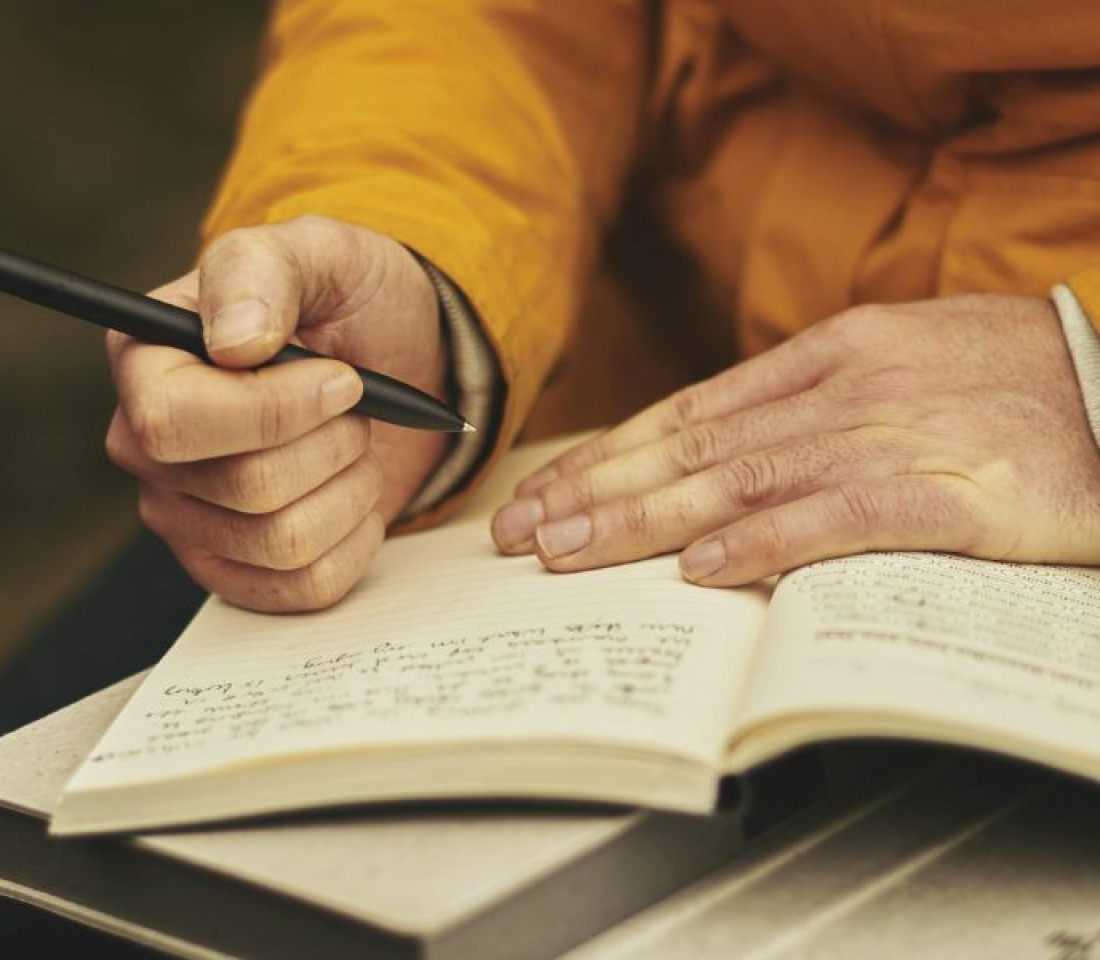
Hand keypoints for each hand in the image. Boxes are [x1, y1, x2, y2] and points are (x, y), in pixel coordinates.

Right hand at [106, 216, 447, 610]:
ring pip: (285, 542)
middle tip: (356, 407)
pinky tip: (354, 494)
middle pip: (246, 488)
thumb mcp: (319, 254)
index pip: (172, 423)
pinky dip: (357, 540)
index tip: (343, 379)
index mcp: (147, 364)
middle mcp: (152, 450)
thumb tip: (234, 341)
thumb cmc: (348, 303)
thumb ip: (263, 271)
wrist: (399, 361)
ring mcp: (191, 517)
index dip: (273, 412)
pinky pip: (308, 586)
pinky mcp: (240, 568)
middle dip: (334, 444)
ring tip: (356, 446)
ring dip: (352, 487)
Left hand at [492, 294, 1099, 584]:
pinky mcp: (950, 490)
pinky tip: (701, 567)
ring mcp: (894, 435)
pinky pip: (840, 516)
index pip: (690, 411)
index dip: (610, 454)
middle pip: (693, 446)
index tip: (548, 491)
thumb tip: (725, 455)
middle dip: (596, 491)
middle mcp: (846, 389)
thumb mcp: (899, 368)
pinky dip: (766, 541)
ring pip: (741, 479)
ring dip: (645, 519)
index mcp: (831, 356)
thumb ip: (811, 409)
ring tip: (570, 551)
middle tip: (523, 531)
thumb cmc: (1014, 383)